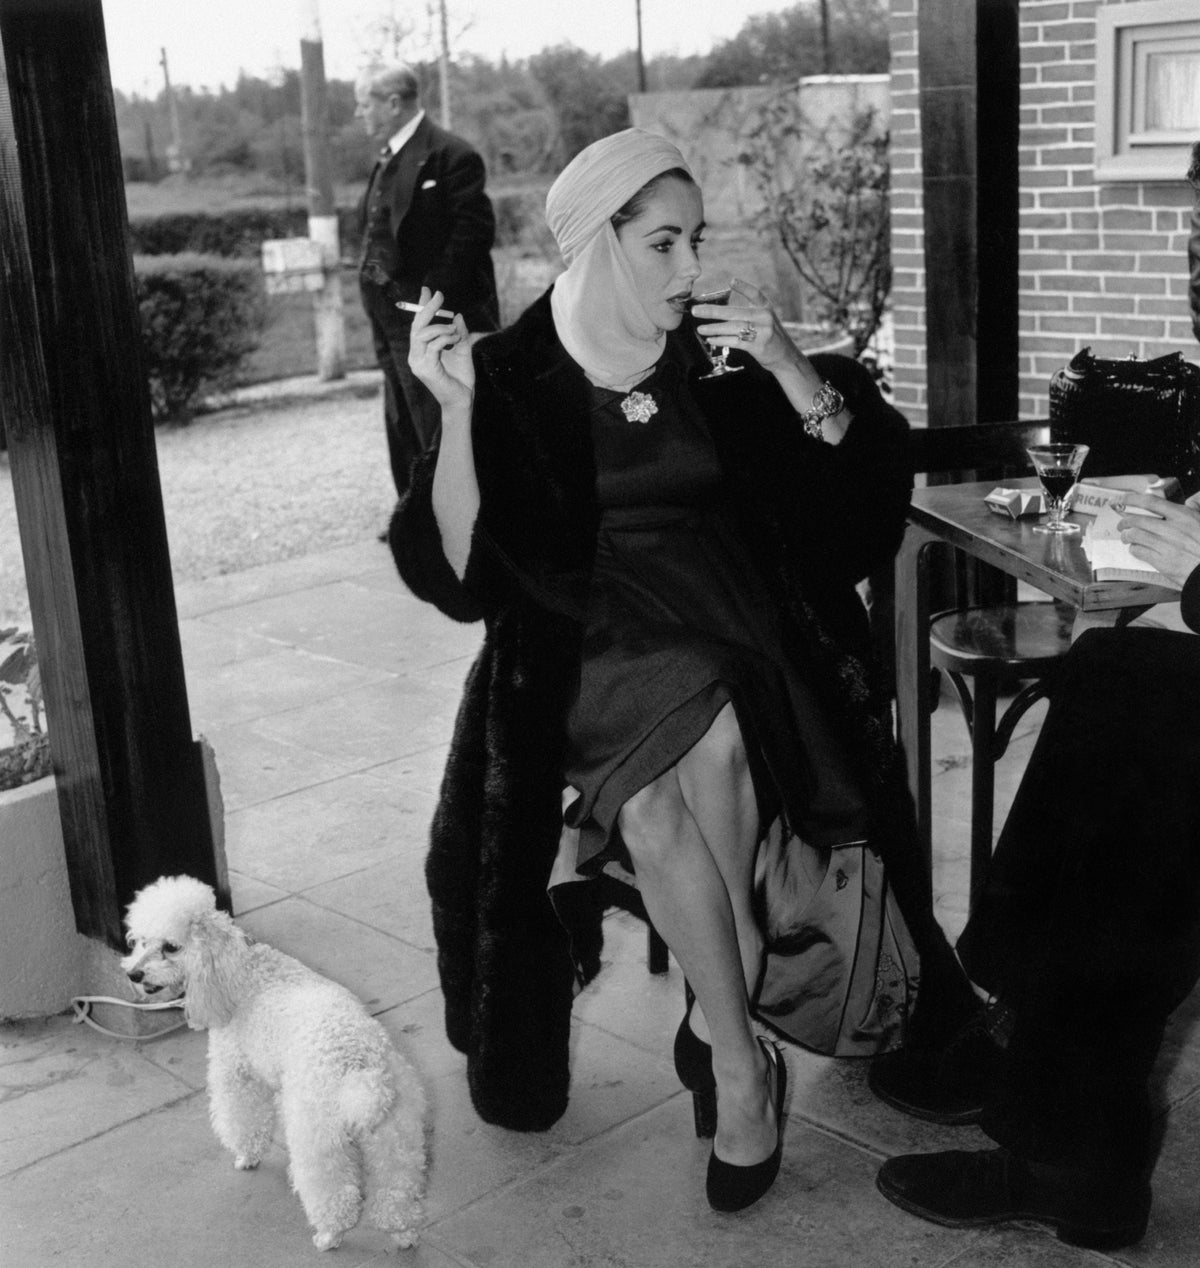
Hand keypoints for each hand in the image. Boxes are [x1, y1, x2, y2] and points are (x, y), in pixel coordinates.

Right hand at [406, 287, 479, 417]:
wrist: (462, 400)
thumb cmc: (461, 378)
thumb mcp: (463, 350)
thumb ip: (460, 334)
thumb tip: (458, 315)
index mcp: (421, 351)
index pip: (418, 325)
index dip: (421, 306)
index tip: (427, 290)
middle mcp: (415, 356)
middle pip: (416, 326)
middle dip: (427, 308)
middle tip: (439, 296)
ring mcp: (418, 363)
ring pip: (423, 334)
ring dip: (441, 327)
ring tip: (455, 331)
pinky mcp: (426, 369)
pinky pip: (433, 346)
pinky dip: (445, 338)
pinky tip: (455, 339)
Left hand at [690, 277, 807, 375]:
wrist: (785, 357)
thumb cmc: (770, 337)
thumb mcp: (766, 320)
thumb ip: (750, 313)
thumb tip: (723, 312)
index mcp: (766, 308)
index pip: (755, 294)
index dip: (744, 287)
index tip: (731, 281)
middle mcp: (765, 317)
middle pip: (735, 312)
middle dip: (713, 311)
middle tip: (696, 311)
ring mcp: (762, 331)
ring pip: (733, 328)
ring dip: (714, 328)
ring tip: (700, 329)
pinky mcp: (758, 345)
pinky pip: (735, 341)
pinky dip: (721, 340)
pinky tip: (711, 340)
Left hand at [1113, 490, 1199, 586]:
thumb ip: (1195, 508)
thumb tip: (1190, 501)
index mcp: (1182, 516)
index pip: (1151, 502)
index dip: (1131, 499)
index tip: (1121, 500)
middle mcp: (1172, 529)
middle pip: (1137, 520)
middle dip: (1124, 522)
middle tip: (1121, 524)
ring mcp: (1165, 545)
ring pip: (1134, 535)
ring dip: (1126, 536)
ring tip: (1126, 537)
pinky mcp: (1161, 561)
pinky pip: (1138, 551)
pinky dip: (1133, 549)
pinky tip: (1136, 549)